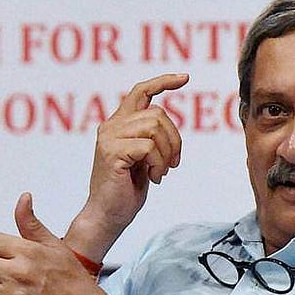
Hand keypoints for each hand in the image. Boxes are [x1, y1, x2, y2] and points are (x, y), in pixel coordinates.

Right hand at [67, 73, 188, 258]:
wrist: (109, 216)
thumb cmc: (127, 190)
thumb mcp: (144, 158)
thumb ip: (151, 137)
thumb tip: (168, 124)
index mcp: (119, 124)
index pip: (141, 91)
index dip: (163, 81)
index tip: (185, 78)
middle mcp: (111, 126)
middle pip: (158, 114)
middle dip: (175, 139)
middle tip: (173, 164)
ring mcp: (109, 137)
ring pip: (155, 128)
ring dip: (166, 154)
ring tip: (160, 172)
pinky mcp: (111, 151)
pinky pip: (149, 147)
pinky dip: (158, 164)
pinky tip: (153, 178)